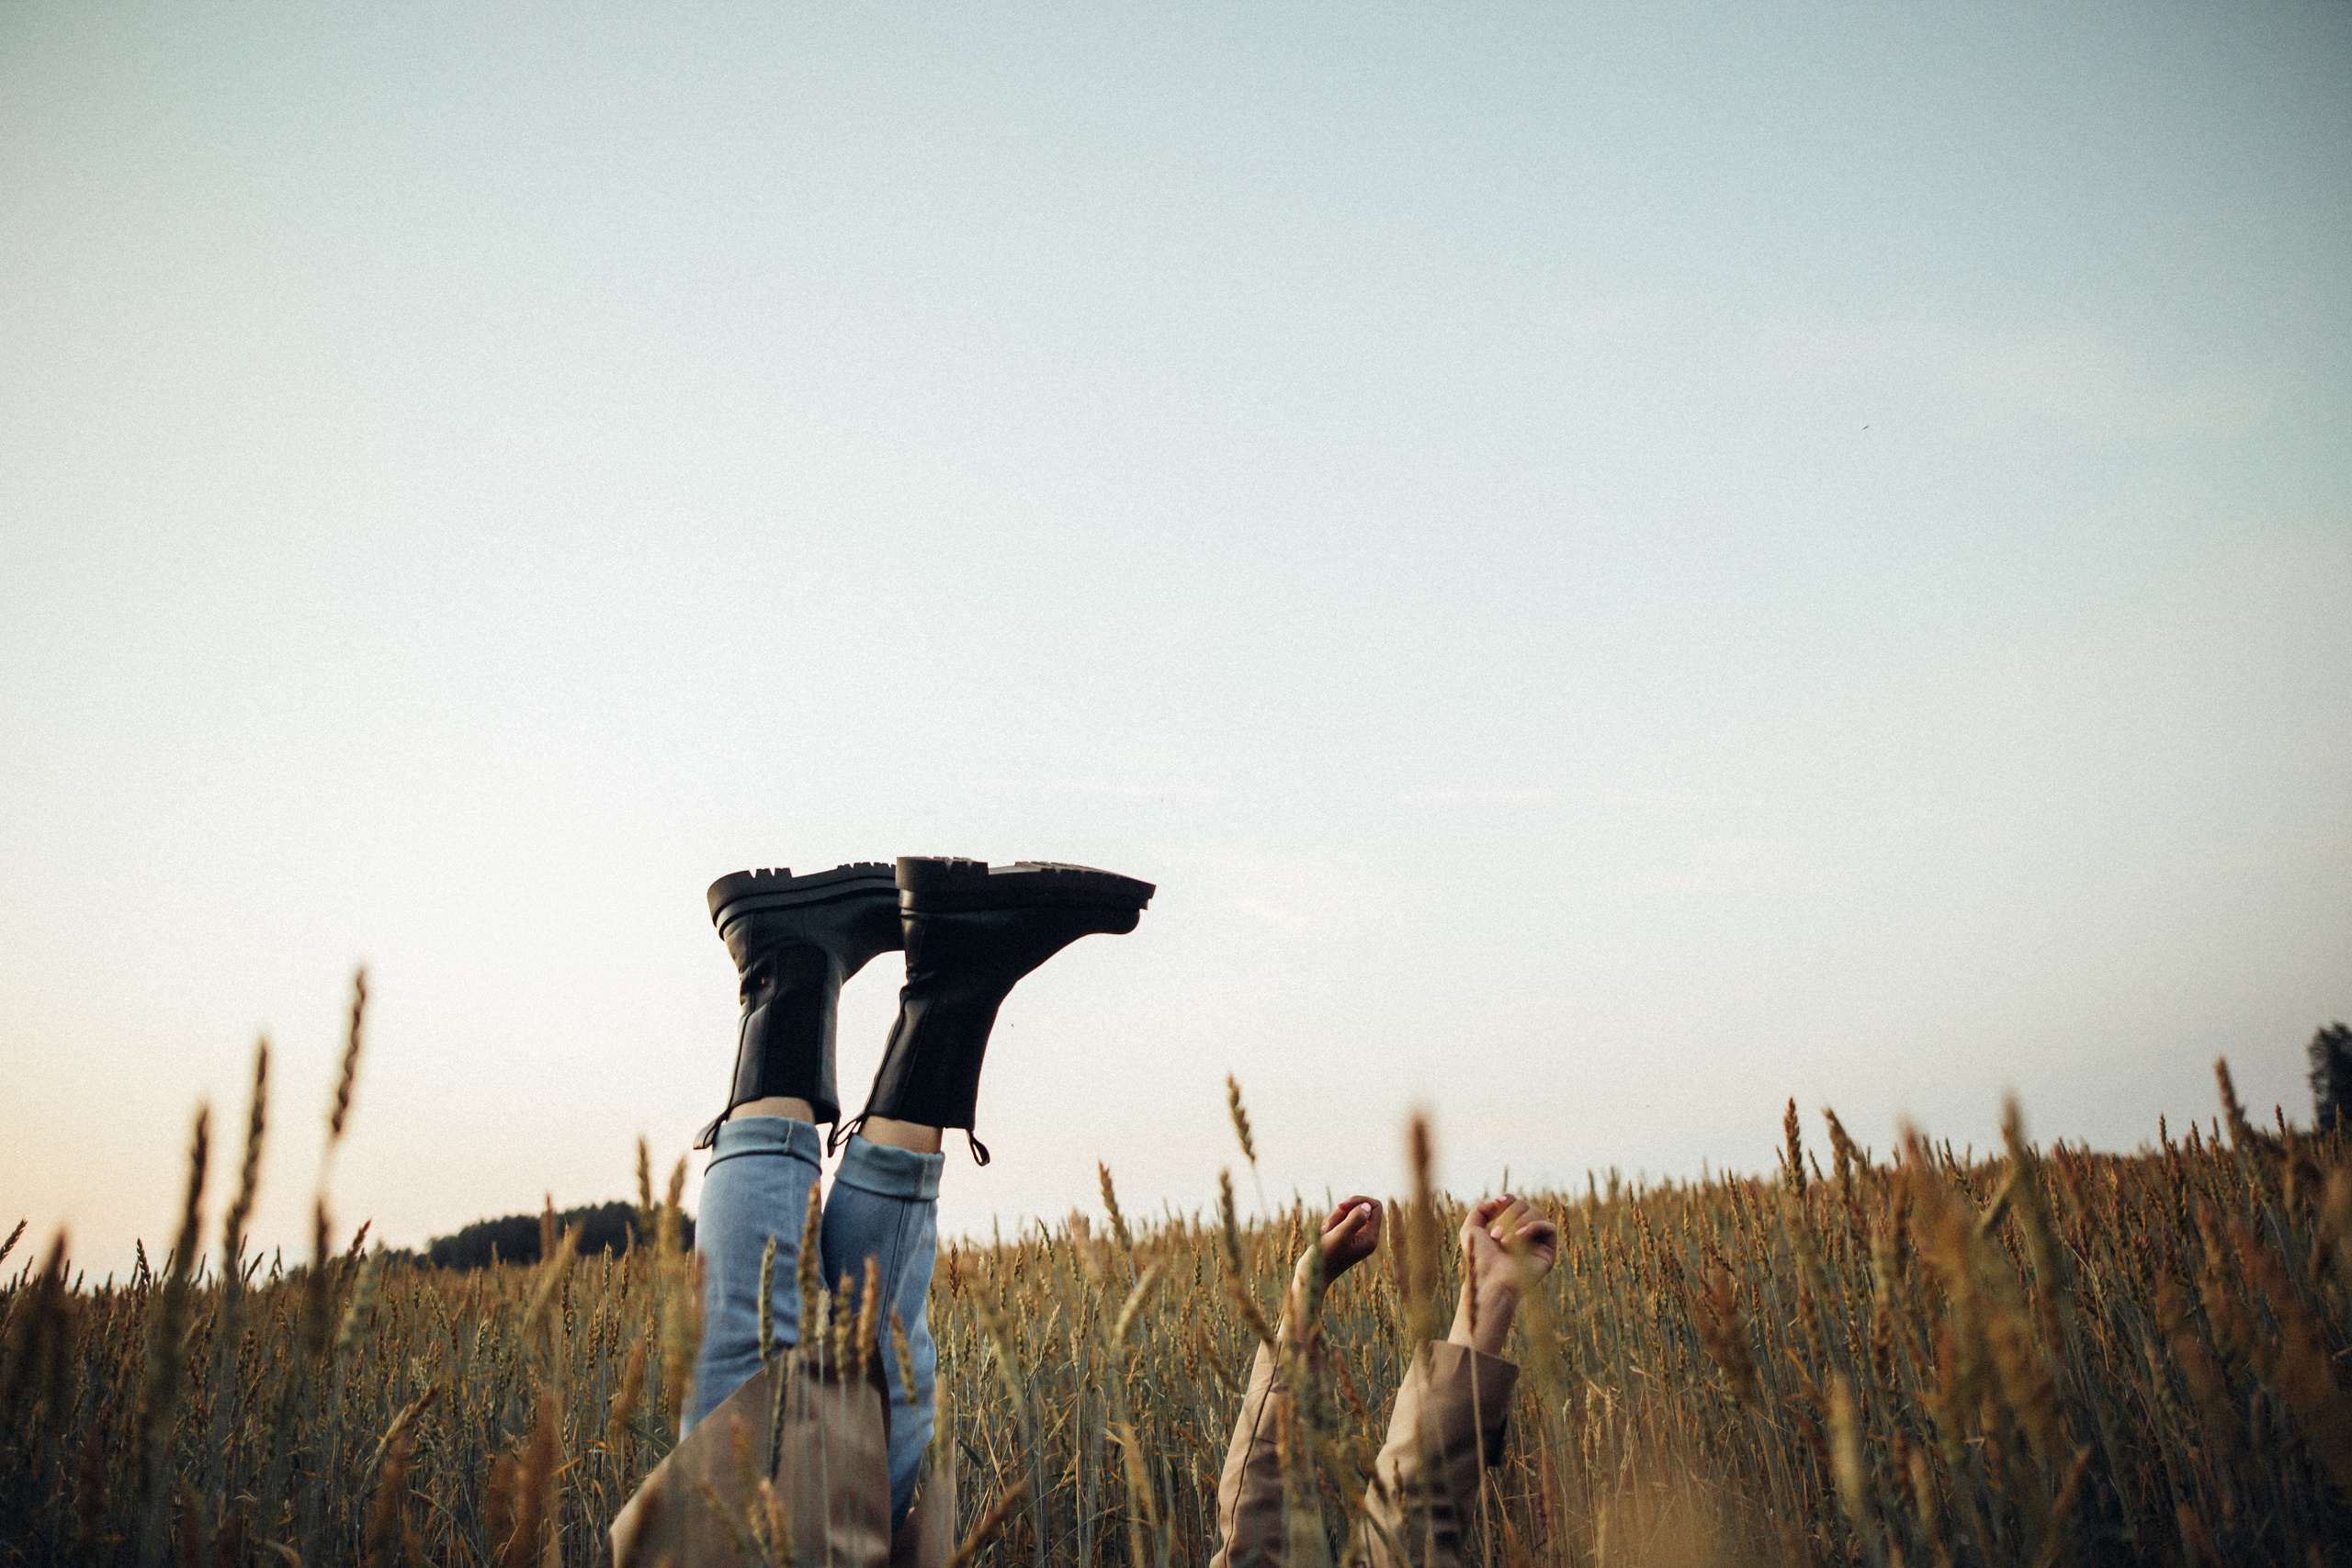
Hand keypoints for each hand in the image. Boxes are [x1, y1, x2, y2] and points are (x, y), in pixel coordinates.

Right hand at [1289, 1195, 1381, 1324]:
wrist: (1311, 1275)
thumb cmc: (1325, 1257)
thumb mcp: (1340, 1236)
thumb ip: (1355, 1219)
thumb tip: (1367, 1206)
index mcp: (1371, 1238)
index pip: (1375, 1207)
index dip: (1359, 1200)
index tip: (1341, 1206)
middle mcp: (1367, 1237)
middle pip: (1360, 1208)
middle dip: (1342, 1213)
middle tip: (1329, 1228)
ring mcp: (1356, 1237)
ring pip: (1348, 1213)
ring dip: (1333, 1219)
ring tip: (1325, 1234)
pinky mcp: (1346, 1237)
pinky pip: (1339, 1219)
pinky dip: (1330, 1223)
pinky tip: (1324, 1236)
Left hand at [1449, 1195, 1558, 1356]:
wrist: (1489, 1281)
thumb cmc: (1478, 1258)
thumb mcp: (1470, 1229)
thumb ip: (1480, 1211)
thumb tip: (1498, 1202)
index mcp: (1509, 1228)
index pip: (1516, 1203)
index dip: (1509, 1199)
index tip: (1498, 1201)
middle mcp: (1525, 1234)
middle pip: (1525, 1205)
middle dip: (1508, 1215)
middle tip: (1494, 1236)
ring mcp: (1537, 1242)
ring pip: (1536, 1213)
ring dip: (1517, 1222)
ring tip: (1503, 1242)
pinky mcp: (1548, 1252)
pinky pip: (1549, 1227)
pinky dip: (1533, 1227)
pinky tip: (1519, 1237)